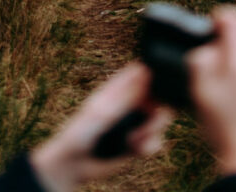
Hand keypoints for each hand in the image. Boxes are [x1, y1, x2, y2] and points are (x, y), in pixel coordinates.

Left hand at [30, 63, 172, 191]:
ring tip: (135, 138)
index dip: (154, 77)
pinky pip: (156, 141)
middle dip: (160, 109)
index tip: (154, 93)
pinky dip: (150, 146)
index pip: (142, 72)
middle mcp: (129, 103)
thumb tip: (145, 74)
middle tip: (150, 120)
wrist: (75, 164)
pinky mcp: (137, 142)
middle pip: (159, 96)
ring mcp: (134, 122)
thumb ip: (126, 96)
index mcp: (118, 88)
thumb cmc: (81, 132)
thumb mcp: (103, 111)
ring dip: (153, 129)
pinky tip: (136, 149)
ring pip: (160, 119)